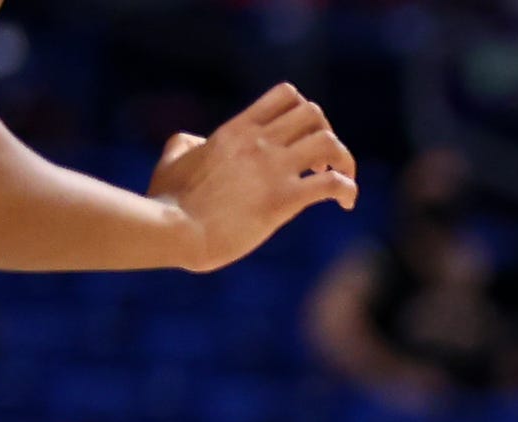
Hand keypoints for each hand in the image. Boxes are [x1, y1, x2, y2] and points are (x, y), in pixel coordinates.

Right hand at [150, 85, 358, 272]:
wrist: (172, 230)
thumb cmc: (168, 201)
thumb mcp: (173, 159)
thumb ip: (186, 143)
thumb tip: (195, 141)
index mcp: (236, 130)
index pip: (286, 95)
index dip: (304, 113)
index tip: (301, 140)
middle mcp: (258, 142)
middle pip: (315, 114)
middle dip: (327, 135)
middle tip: (319, 165)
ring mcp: (272, 169)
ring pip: (330, 143)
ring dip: (344, 160)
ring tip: (338, 181)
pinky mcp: (283, 199)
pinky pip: (334, 183)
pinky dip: (349, 190)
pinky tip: (345, 204)